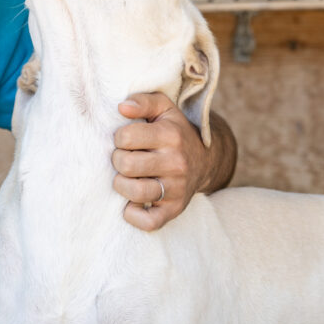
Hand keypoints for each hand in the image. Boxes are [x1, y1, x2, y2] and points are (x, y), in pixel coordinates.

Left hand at [112, 92, 207, 230]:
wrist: (205, 160)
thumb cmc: (174, 132)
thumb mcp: (164, 109)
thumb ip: (143, 101)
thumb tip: (122, 107)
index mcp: (171, 135)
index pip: (125, 137)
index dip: (119, 138)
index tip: (126, 140)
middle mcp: (176, 162)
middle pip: (126, 165)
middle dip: (118, 161)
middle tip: (124, 159)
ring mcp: (177, 188)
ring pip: (135, 193)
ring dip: (122, 186)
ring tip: (126, 178)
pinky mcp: (175, 209)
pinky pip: (149, 222)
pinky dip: (133, 215)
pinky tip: (132, 203)